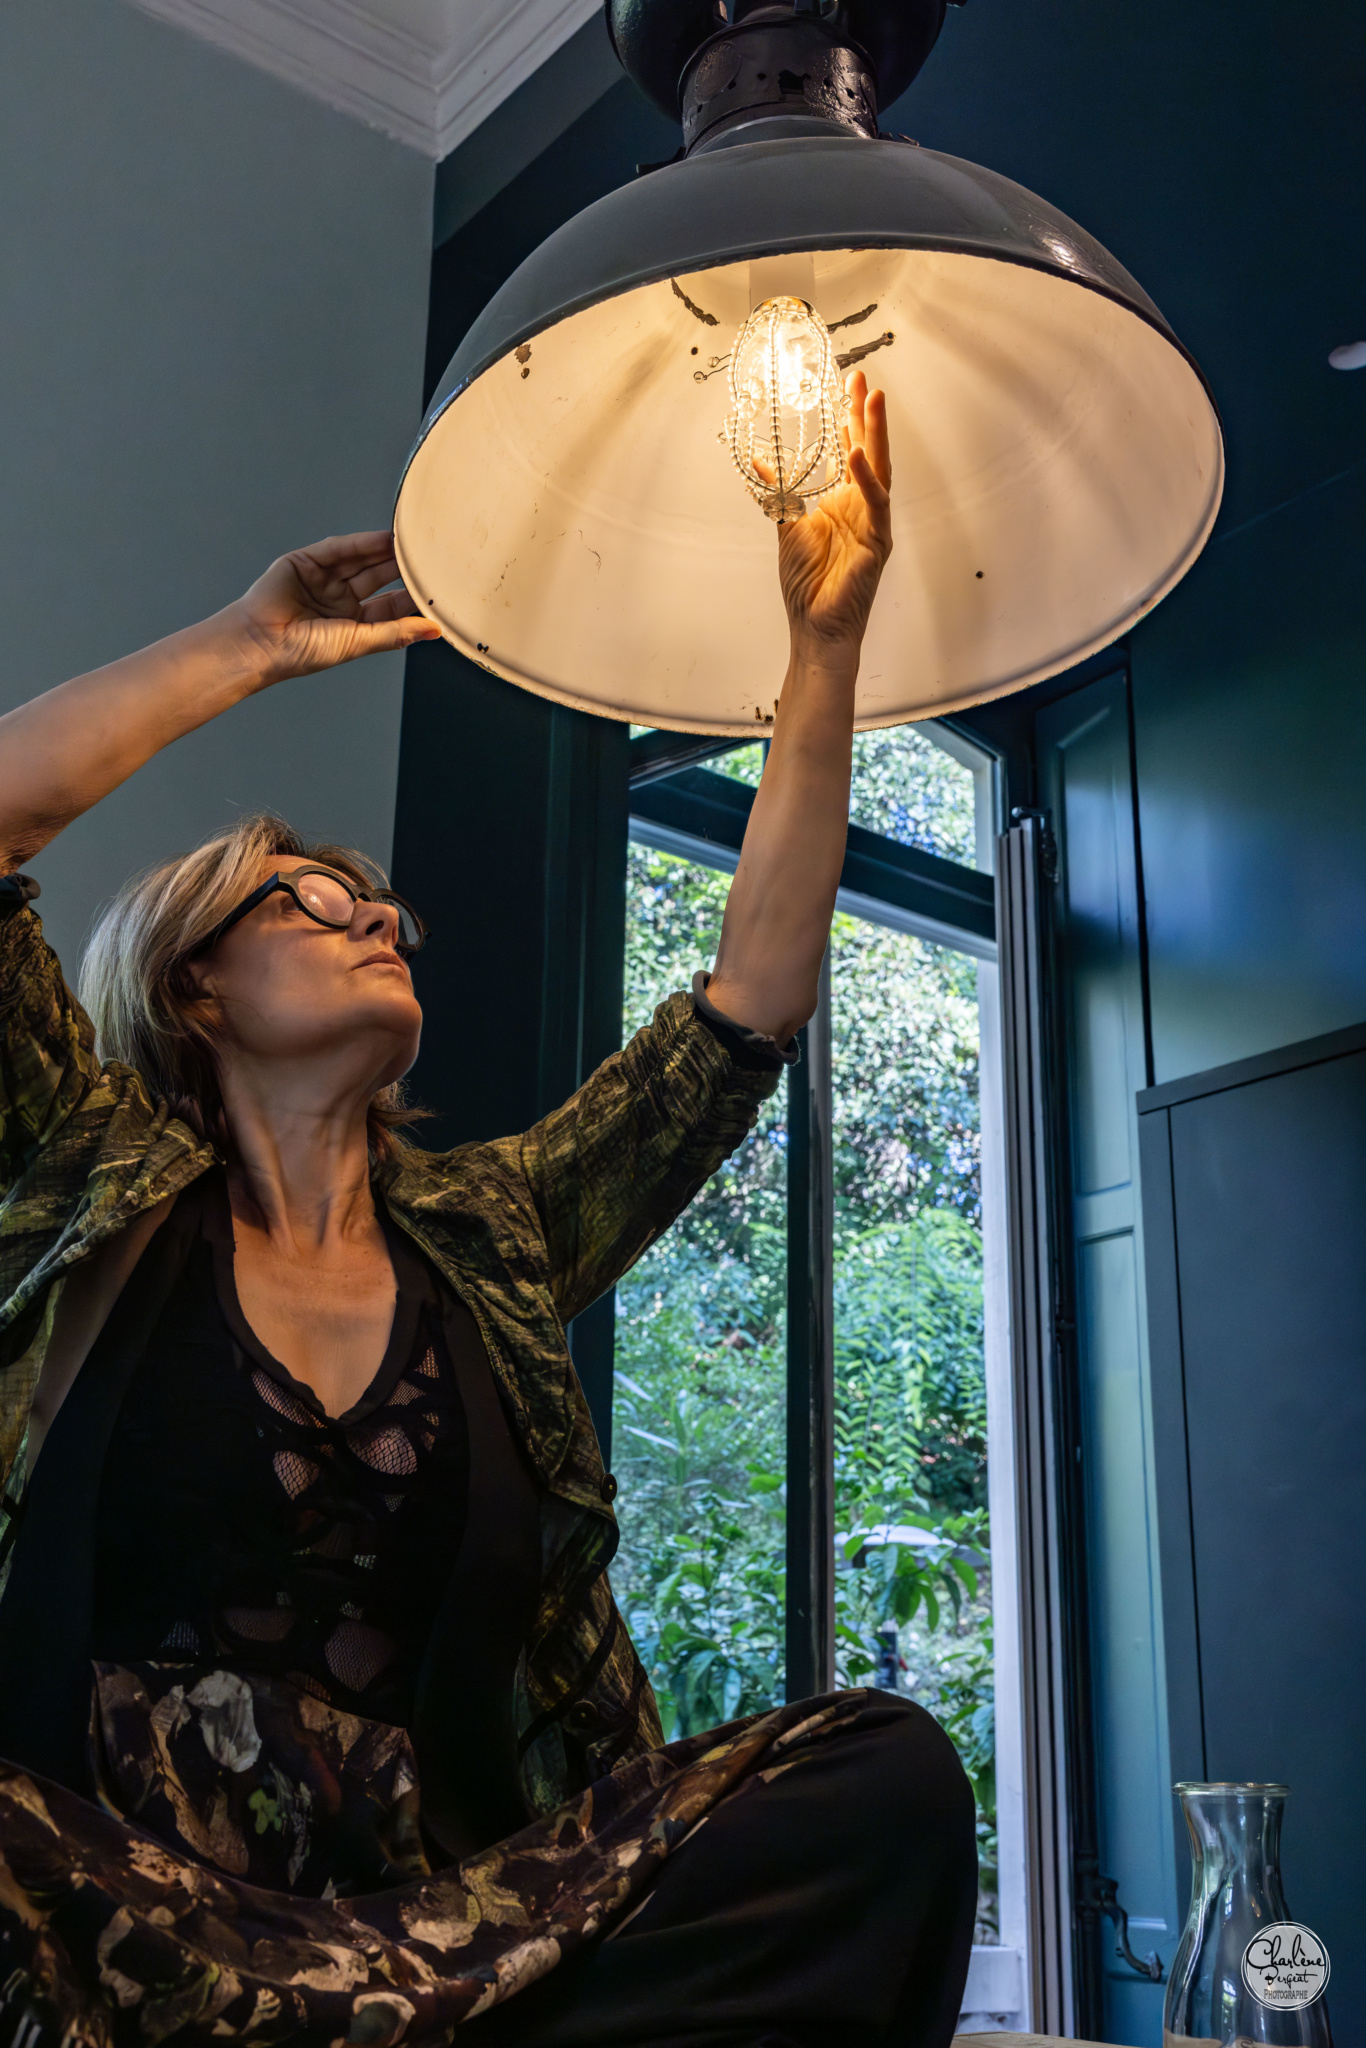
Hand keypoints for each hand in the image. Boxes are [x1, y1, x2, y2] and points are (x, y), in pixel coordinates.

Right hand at [229, 531, 440, 685]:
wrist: (259, 644)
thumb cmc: (301, 653)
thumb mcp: (357, 642)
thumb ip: (396, 634)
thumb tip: (434, 630)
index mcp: (351, 623)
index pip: (389, 605)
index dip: (412, 598)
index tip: (437, 590)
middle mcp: (338, 599)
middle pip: (378, 578)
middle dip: (402, 568)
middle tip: (431, 558)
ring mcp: (322, 579)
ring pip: (361, 560)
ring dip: (385, 552)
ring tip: (413, 544)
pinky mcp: (305, 561)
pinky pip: (338, 549)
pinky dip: (361, 543)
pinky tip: (383, 540)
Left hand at [774, 371, 891, 658]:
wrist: (815, 626)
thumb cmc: (806, 584)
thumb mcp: (785, 526)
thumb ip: (778, 493)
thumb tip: (758, 461)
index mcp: (843, 503)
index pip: (848, 451)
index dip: (847, 419)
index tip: (844, 385)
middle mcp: (862, 508)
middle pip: (868, 451)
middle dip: (864, 414)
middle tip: (862, 378)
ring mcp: (873, 523)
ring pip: (878, 469)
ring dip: (875, 434)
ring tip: (871, 399)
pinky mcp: (877, 542)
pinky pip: (875, 503)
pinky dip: (866, 479)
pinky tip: (857, 453)